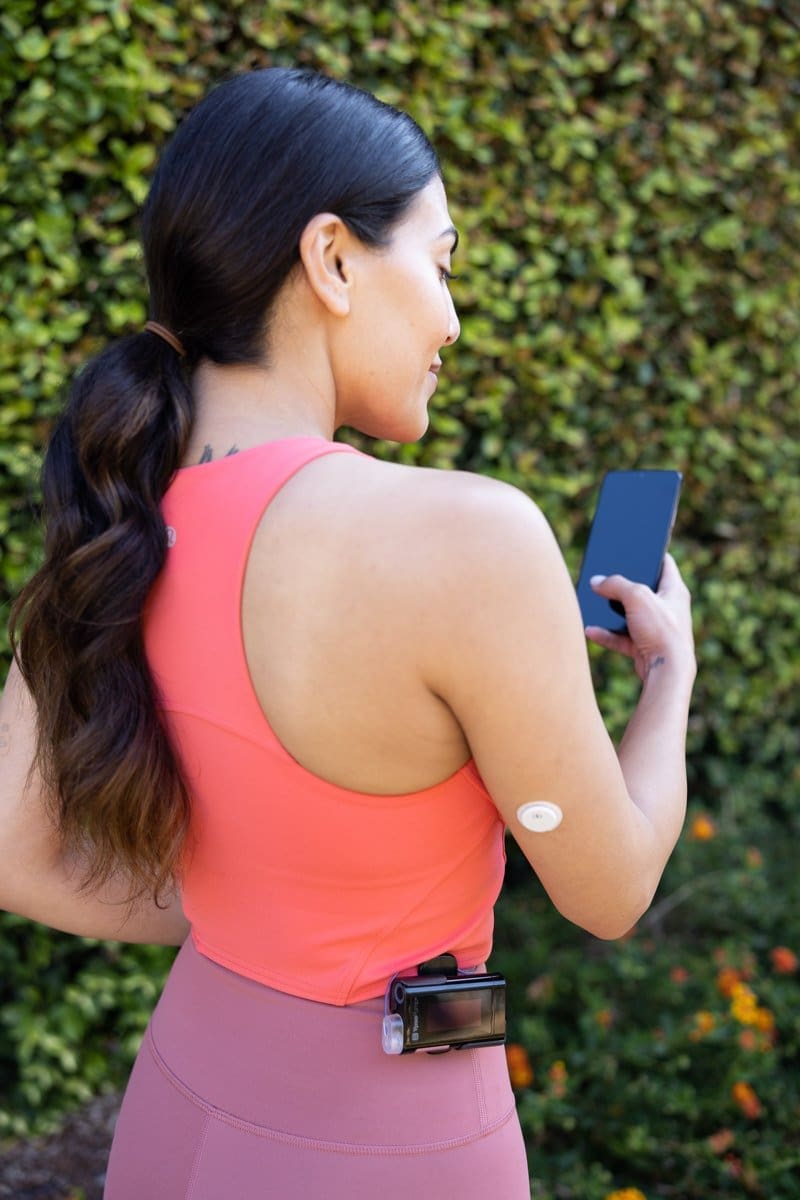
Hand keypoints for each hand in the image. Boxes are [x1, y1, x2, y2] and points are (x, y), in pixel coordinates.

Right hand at [584, 554, 695, 683]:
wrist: (667, 670)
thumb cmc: (662, 630)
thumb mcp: (637, 597)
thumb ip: (615, 584)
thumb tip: (597, 581)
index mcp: (674, 590)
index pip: (665, 563)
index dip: (651, 552)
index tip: (636, 544)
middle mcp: (667, 608)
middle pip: (642, 589)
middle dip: (623, 583)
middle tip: (605, 572)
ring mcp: (655, 629)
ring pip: (629, 614)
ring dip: (610, 610)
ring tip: (593, 600)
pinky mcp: (644, 647)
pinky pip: (620, 637)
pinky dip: (606, 634)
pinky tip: (590, 630)